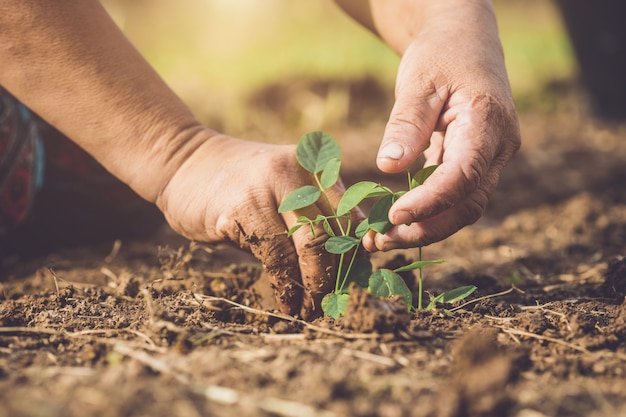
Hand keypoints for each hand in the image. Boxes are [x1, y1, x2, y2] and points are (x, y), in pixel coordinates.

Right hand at [155, 132, 350, 319]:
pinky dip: (286, 286)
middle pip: (334, 233)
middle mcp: (299, 172)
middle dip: (335, 277)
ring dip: (312, 288)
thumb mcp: (283, 189)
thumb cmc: (238, 184)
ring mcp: (271, 187)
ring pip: (310, 247)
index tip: (348, 285)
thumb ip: (310, 219)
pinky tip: (286, 302)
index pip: (350, 218)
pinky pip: (276, 257)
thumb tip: (342, 269)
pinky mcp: (243, 209)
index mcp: (315, 167)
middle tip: (329, 304)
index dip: (353, 258)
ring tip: (309, 311)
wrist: (184, 162)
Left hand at [362, 21, 520, 251]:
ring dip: (424, 228)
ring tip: (380, 238)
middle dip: (426, 229)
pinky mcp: (471, 164)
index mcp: (489, 124)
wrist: (464, 42)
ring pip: (462, 208)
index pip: (464, 176)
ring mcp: (488, 159)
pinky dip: (425, 212)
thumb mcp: (418, 80)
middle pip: (468, 205)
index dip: (430, 202)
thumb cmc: (442, 54)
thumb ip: (407, 124)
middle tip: (380, 241)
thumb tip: (388, 166)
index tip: (394, 214)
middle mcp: (497, 149)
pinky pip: (452, 197)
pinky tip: (393, 220)